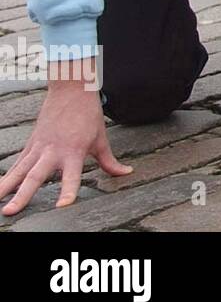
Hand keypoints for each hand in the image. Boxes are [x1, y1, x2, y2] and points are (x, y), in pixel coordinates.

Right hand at [0, 60, 130, 216]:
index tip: (63, 206)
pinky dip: (8, 176)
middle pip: (35, 176)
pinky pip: (18, 163)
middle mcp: (53, 152)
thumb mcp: (101, 139)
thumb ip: (109, 161)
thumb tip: (127, 173)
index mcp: (74, 152)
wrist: (71, 90)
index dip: (68, 191)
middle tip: (10, 211)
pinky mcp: (31, 144)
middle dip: (22, 195)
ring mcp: (39, 148)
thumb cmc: (88, 115)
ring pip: (19, 170)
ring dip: (6, 187)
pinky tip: (0, 189)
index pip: (72, 176)